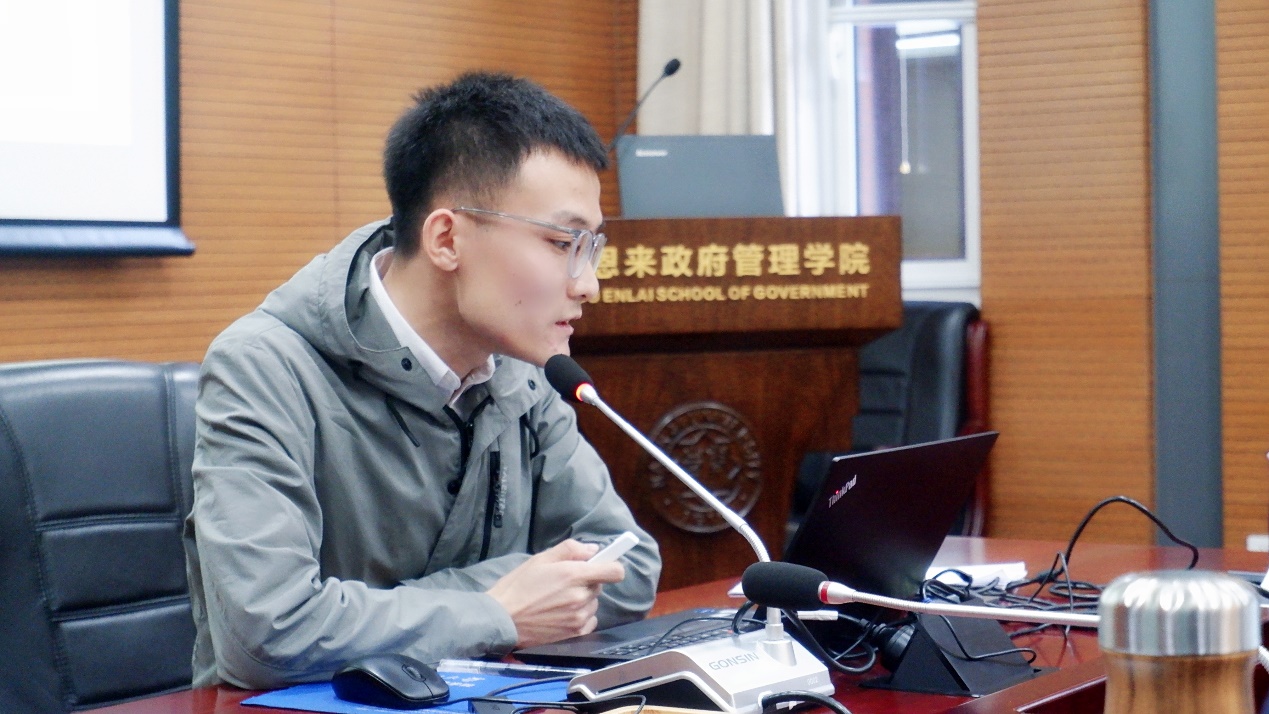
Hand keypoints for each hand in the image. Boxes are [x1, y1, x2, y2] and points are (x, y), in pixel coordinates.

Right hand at [487, 539, 625, 647]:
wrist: (502, 619)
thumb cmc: (518, 586)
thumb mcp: (540, 559)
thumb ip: (570, 550)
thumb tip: (593, 551)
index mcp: (573, 575)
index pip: (614, 571)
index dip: (612, 566)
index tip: (603, 566)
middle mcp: (580, 597)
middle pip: (599, 586)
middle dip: (586, 582)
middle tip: (564, 583)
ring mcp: (578, 618)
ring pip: (593, 604)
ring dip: (582, 600)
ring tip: (558, 600)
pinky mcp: (574, 634)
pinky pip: (589, 621)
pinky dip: (580, 617)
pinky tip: (561, 614)